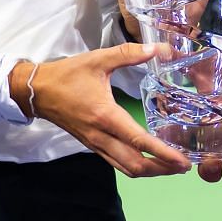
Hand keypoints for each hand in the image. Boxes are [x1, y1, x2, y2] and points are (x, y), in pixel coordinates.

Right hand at [17, 44, 190, 178]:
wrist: (38, 91)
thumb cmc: (68, 74)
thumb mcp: (98, 59)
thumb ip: (129, 53)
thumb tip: (159, 49)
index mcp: (105, 115)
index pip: (138, 141)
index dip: (162, 153)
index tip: (182, 160)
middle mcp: (101, 136)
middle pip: (135, 164)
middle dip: (161, 169)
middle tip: (184, 166)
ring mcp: (95, 144)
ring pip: (125, 168)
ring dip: (150, 171)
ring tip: (170, 166)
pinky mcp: (92, 145)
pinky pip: (116, 163)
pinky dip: (135, 166)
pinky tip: (148, 159)